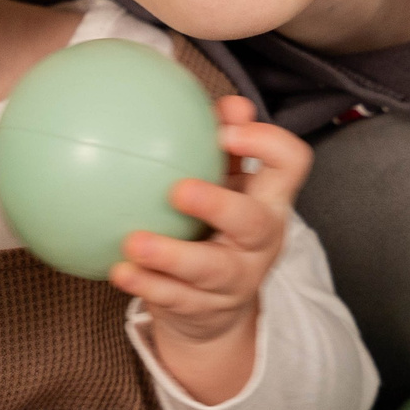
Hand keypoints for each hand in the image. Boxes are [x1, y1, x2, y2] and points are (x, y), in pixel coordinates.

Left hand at [110, 95, 310, 404]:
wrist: (217, 309)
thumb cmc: (215, 225)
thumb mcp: (224, 183)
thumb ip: (218, 142)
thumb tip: (220, 99)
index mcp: (270, 199)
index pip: (291, 163)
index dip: (268, 143)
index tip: (227, 130)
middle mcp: (262, 240)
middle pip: (253, 222)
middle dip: (219, 204)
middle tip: (178, 189)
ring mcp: (237, 278)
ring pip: (210, 270)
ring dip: (170, 255)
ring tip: (133, 243)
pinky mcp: (207, 309)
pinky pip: (175, 298)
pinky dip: (145, 284)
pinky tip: (118, 270)